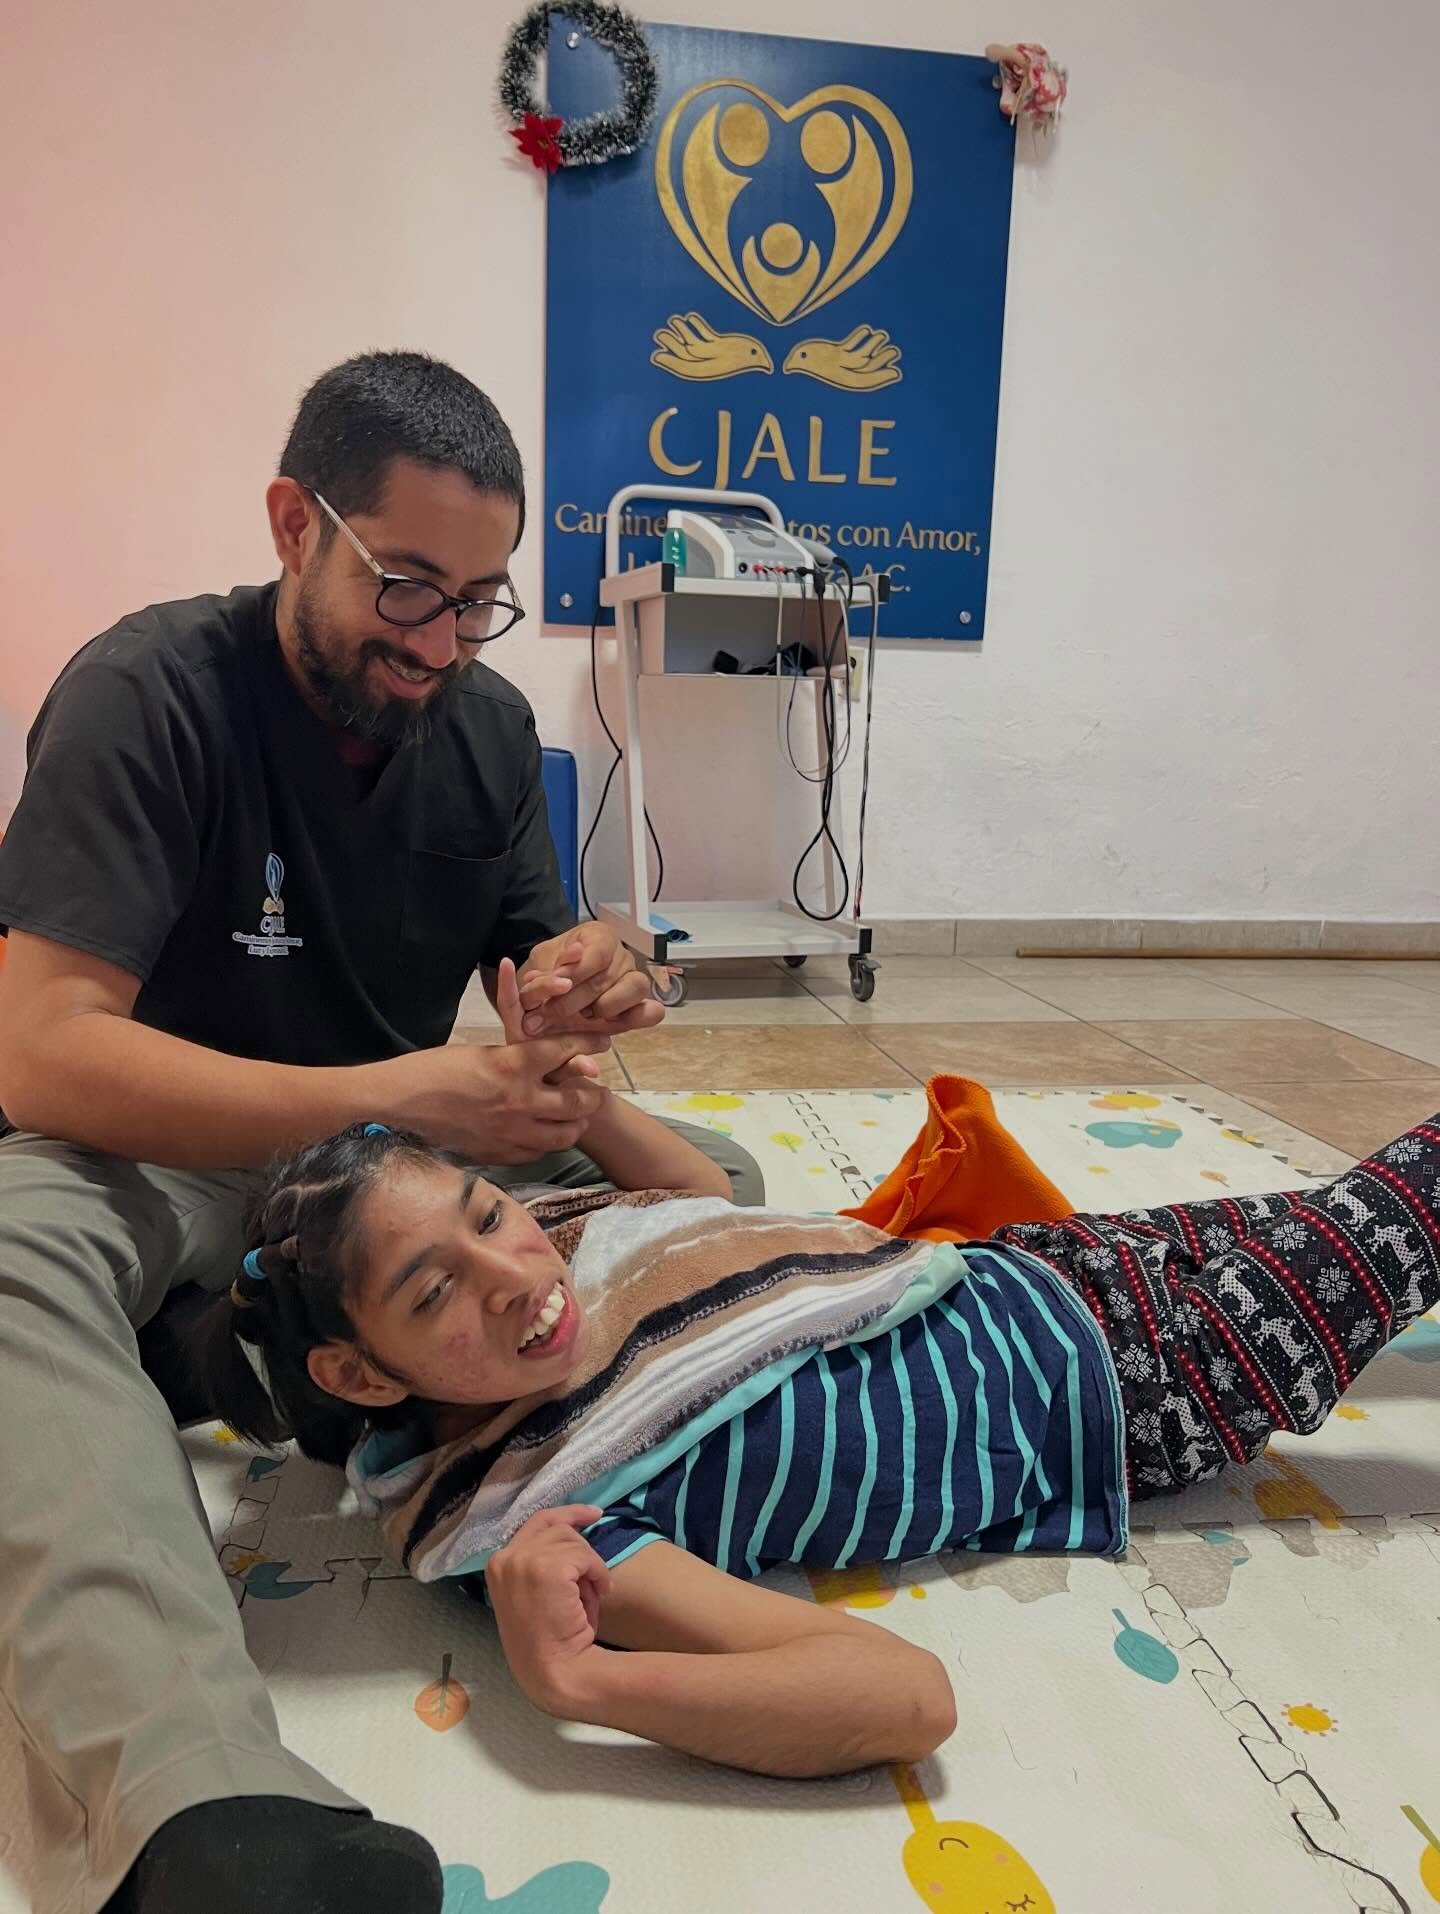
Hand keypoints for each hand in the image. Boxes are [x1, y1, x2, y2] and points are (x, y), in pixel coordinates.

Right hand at [367, 1033, 609, 1165]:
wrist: (397, 1103)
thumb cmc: (431, 1070)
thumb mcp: (480, 1052)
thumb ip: (515, 1058)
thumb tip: (542, 1062)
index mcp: (513, 1063)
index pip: (567, 1051)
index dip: (589, 1044)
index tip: (602, 1043)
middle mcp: (519, 1100)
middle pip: (577, 1100)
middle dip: (590, 1093)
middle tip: (592, 1089)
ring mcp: (511, 1132)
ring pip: (565, 1133)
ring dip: (574, 1123)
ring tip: (574, 1116)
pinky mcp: (499, 1154)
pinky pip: (537, 1153)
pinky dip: (546, 1143)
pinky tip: (541, 1135)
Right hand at [488, 1506, 611, 1713]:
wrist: (554, 1672)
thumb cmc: (552, 1639)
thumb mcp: (538, 1590)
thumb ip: (544, 1560)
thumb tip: (576, 1528)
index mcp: (498, 1564)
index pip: (537, 1522)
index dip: (567, 1514)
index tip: (592, 1514)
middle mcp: (505, 1558)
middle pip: (558, 1529)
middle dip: (581, 1552)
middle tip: (590, 1585)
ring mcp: (523, 1561)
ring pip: (574, 1541)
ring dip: (590, 1567)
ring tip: (588, 1598)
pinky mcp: (546, 1569)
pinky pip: (586, 1557)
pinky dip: (598, 1575)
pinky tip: (596, 1597)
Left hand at [517, 923, 664, 1038]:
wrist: (551, 991)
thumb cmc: (550, 970)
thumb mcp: (540, 963)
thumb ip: (545, 969)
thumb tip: (558, 973)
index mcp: (600, 936)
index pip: (598, 953)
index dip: (578, 972)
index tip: (557, 986)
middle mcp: (621, 955)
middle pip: (609, 976)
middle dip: (576, 998)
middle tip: (550, 1011)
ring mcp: (633, 980)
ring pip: (635, 990)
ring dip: (605, 1008)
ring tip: (581, 1016)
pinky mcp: (638, 1006)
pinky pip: (650, 1011)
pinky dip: (636, 1018)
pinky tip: (610, 1023)